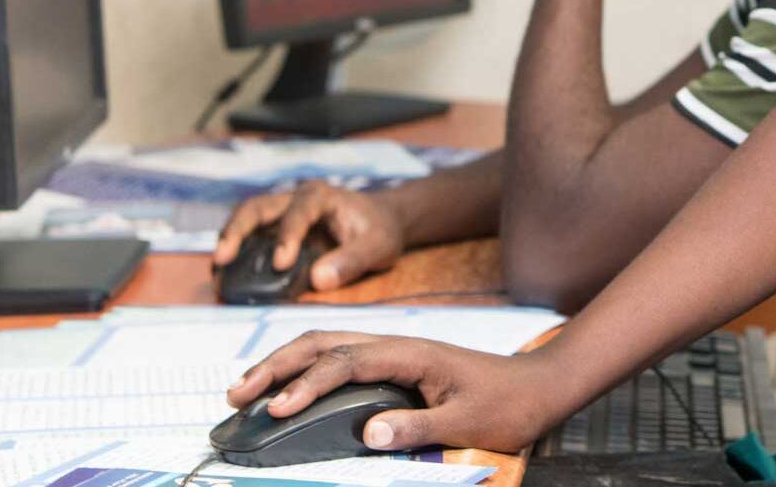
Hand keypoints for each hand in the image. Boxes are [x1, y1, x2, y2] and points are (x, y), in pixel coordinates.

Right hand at [211, 183, 405, 290]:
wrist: (380, 220)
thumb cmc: (379, 229)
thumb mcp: (378, 246)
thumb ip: (352, 261)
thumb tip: (318, 280)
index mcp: (322, 197)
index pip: (299, 211)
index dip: (287, 236)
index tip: (281, 264)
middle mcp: (296, 199)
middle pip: (258, 206)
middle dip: (237, 230)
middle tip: (223, 258)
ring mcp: (283, 213)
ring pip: (248, 218)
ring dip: (230, 239)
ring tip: (218, 268)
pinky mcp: (277, 229)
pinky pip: (252, 236)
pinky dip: (238, 250)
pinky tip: (228, 272)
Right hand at [226, 334, 563, 454]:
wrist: (538, 386)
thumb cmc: (507, 404)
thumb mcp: (466, 423)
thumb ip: (417, 428)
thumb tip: (367, 434)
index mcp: (410, 353)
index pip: (344, 361)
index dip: (306, 384)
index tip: (276, 409)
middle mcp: (396, 344)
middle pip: (323, 342)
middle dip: (276, 364)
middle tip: (237, 393)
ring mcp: (394, 351)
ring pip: (327, 344)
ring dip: (285, 362)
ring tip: (247, 387)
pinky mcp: (395, 363)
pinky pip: (341, 356)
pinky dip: (307, 367)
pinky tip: (291, 384)